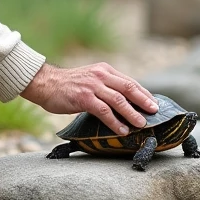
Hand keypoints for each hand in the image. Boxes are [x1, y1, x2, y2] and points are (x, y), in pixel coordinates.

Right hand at [20, 63, 158, 136]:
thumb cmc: (68, 85)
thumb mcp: (90, 79)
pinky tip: (122, 130)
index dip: (143, 93)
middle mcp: (101, 75)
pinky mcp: (84, 98)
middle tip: (154, 111)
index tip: (154, 103)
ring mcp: (92, 86)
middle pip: (128, 88)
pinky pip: (104, 111)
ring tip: (141, 124)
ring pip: (118, 100)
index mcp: (104, 70)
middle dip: (143, 100)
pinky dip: (115, 121)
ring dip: (132, 113)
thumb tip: (123, 102)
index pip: (129, 81)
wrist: (45, 83)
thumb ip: (105, 86)